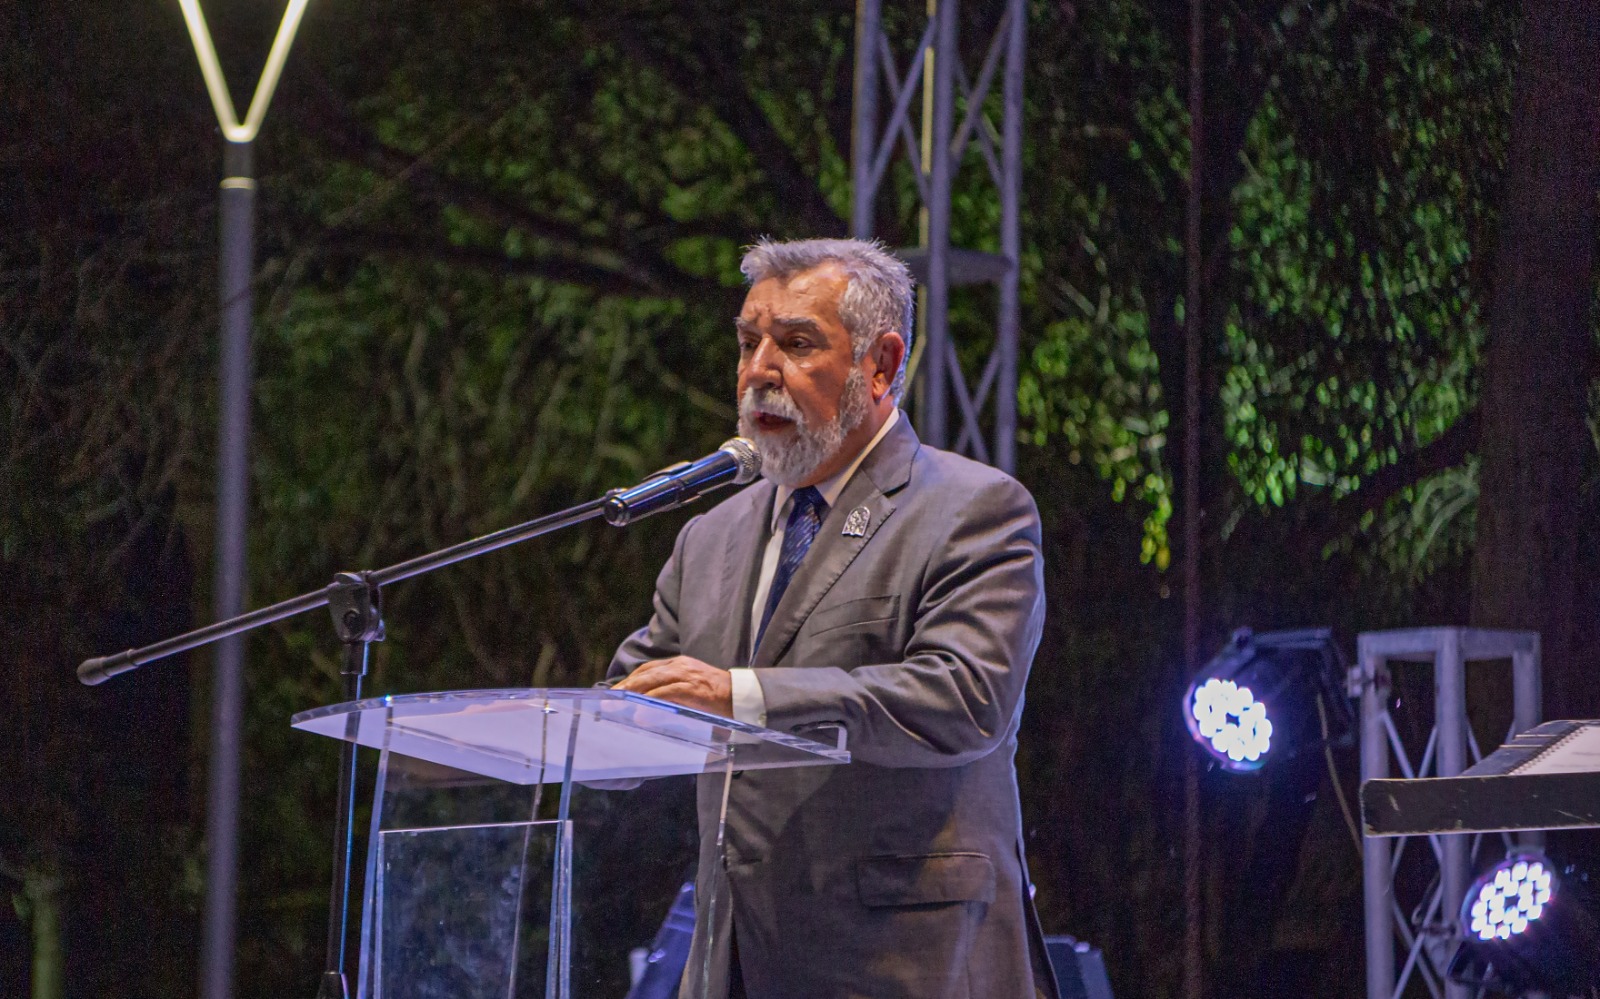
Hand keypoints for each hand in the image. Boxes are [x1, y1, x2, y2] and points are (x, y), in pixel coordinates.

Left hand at [612, 656, 733, 717]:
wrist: (744, 695)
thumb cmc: (718, 697)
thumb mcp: (693, 689)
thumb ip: (672, 695)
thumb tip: (646, 712)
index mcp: (680, 664)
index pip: (648, 669)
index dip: (630, 680)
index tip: (615, 692)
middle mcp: (681, 666)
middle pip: (646, 673)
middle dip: (625, 687)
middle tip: (609, 701)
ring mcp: (687, 675)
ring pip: (652, 680)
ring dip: (632, 692)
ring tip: (617, 704)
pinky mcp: (693, 688)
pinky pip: (667, 693)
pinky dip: (651, 701)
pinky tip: (640, 711)